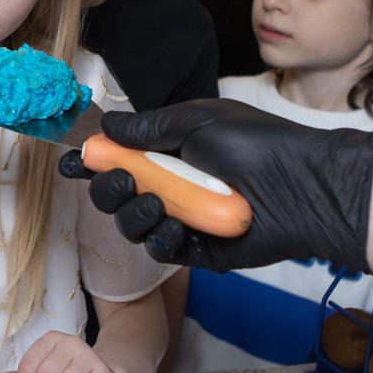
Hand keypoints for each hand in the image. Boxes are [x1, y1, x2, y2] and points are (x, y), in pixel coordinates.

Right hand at [74, 99, 372, 273]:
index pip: (119, 158)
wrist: (302, 184)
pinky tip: (174, 225)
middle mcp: (172, 187)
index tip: (70, 162)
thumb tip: (107, 125)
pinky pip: (161, 251)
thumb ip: (149, 128)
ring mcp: (183, 220)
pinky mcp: (198, 250)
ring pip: (133, 226)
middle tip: (119, 179)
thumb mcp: (198, 122)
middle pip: (116, 196)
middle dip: (108, 188)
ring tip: (156, 200)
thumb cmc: (257, 144)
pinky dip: (160, 238)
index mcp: (170, 154)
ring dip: (134, 213)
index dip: (91, 161)